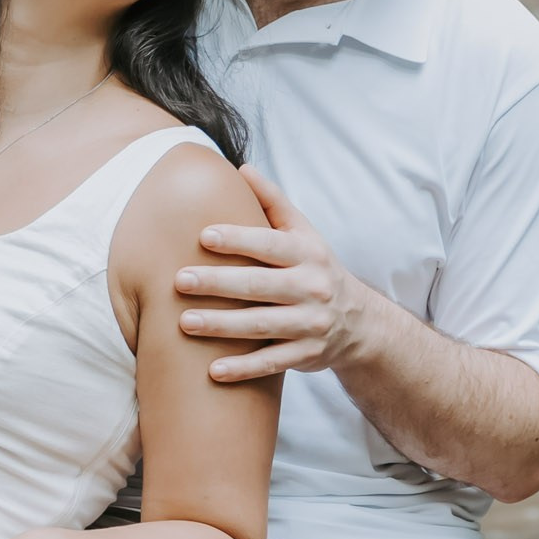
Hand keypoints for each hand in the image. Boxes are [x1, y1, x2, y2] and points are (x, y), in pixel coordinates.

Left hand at [174, 166, 374, 381]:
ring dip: (222, 326)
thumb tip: (241, 168)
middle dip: (218, 283)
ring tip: (184, 323)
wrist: (359, 322)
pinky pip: (271, 362)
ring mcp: (310, 324)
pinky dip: (243, 368)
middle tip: (180, 281)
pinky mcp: (306, 355)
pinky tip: (212, 371)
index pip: (269, 244)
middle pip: (259, 285)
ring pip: (261, 325)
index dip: (238, 239)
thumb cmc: (316, 268)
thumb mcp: (304, 233)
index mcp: (307, 254)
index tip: (204, 236)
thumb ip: (273, 202)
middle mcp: (312, 288)